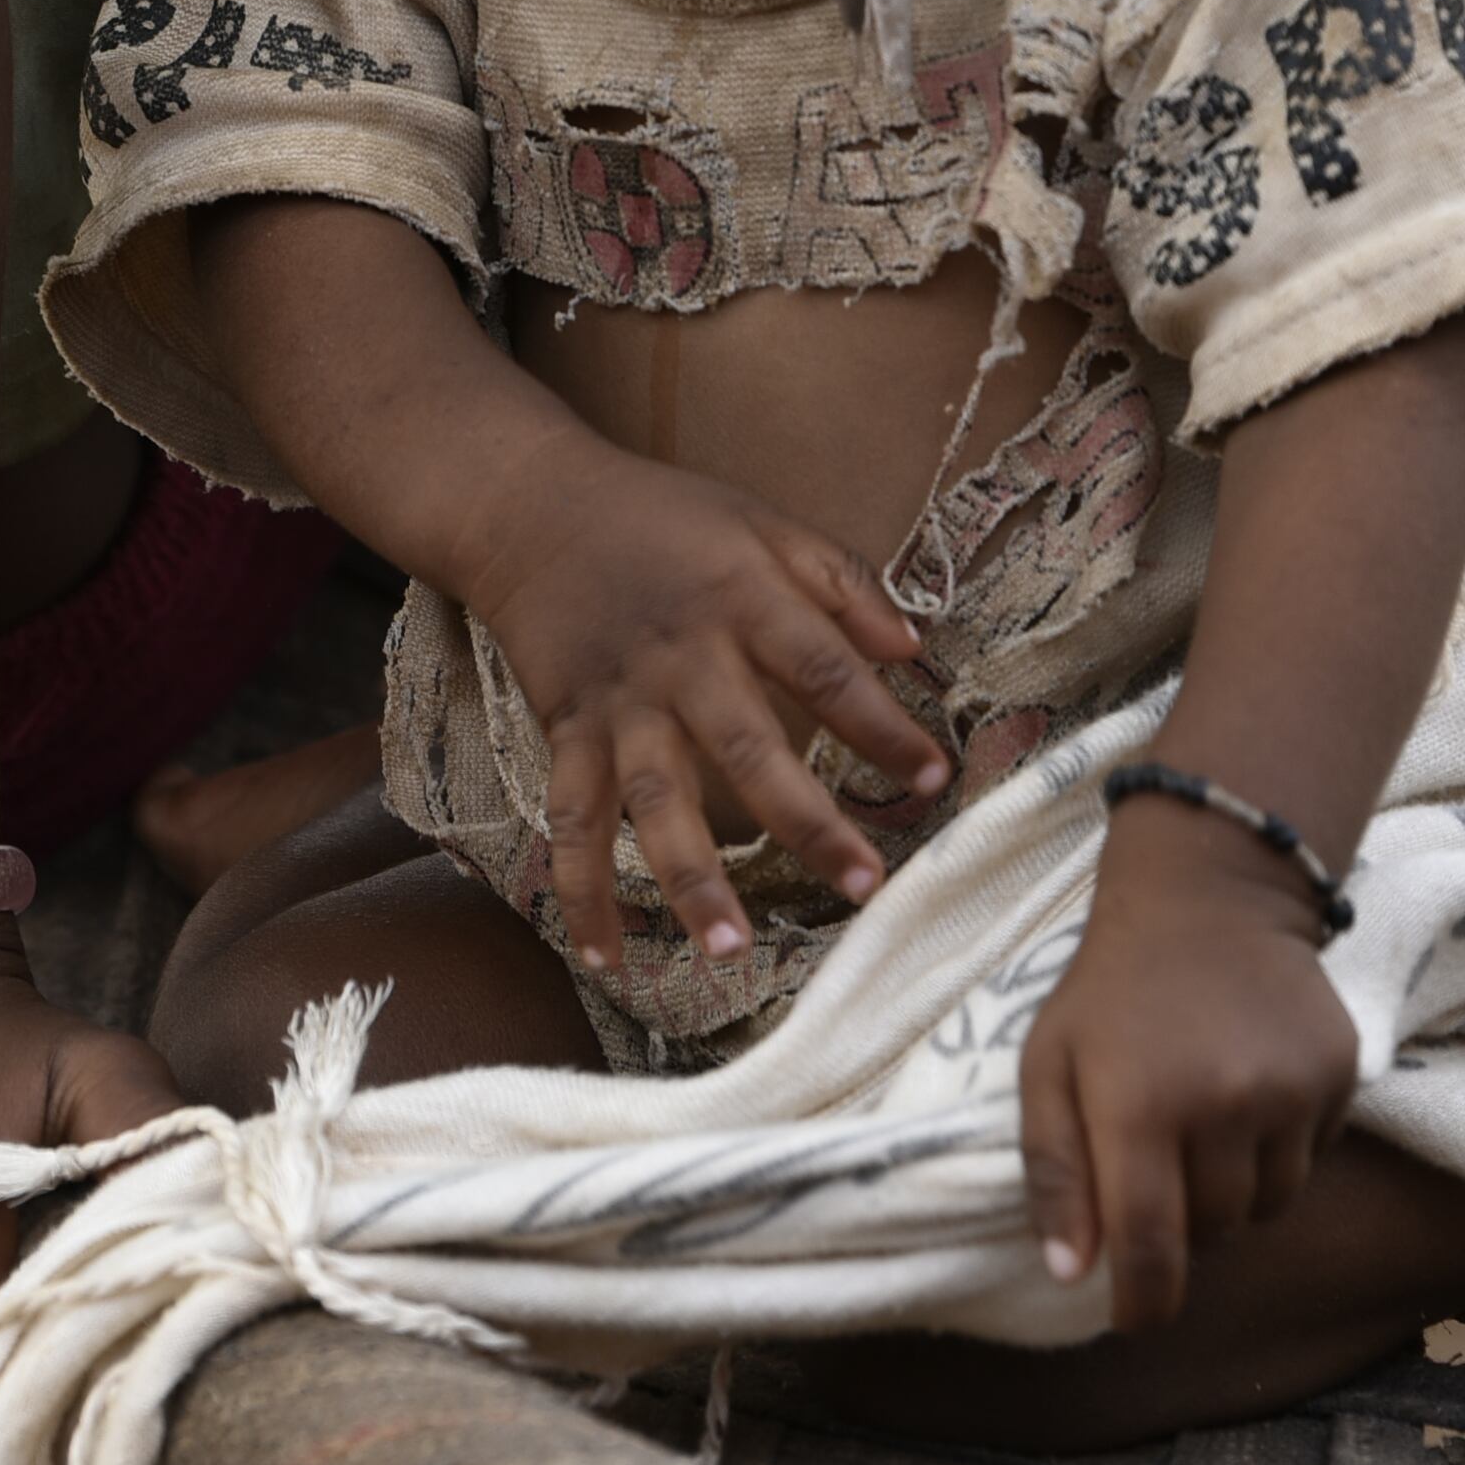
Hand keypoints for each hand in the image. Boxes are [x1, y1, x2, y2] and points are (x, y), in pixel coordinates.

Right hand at [455, 440, 947, 971]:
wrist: (532, 509)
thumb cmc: (665, 518)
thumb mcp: (762, 523)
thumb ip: (841, 580)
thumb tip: (915, 646)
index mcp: (743, 602)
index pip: (826, 668)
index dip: (881, 725)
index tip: (932, 777)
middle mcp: (683, 661)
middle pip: (750, 750)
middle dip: (808, 823)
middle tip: (864, 885)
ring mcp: (619, 704)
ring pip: (655, 802)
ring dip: (691, 878)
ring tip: (731, 949)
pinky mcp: (566, 732)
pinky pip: (571, 822)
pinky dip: (582, 890)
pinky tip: (607, 955)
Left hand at [1018, 806, 1360, 1329]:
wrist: (1211, 893)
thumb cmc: (1111, 988)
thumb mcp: (1048, 1066)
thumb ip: (1055, 1172)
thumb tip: (1071, 1274)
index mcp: (1139, 1108)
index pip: (1150, 1247)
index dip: (1144, 1302)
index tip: (1134, 1317)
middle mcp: (1224, 1106)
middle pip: (1215, 1232)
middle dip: (1186, 1225)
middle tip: (1162, 1171)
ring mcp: (1292, 1090)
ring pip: (1270, 1203)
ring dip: (1236, 1190)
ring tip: (1207, 1127)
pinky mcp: (1339, 1074)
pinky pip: (1313, 1156)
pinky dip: (1282, 1148)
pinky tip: (1251, 1091)